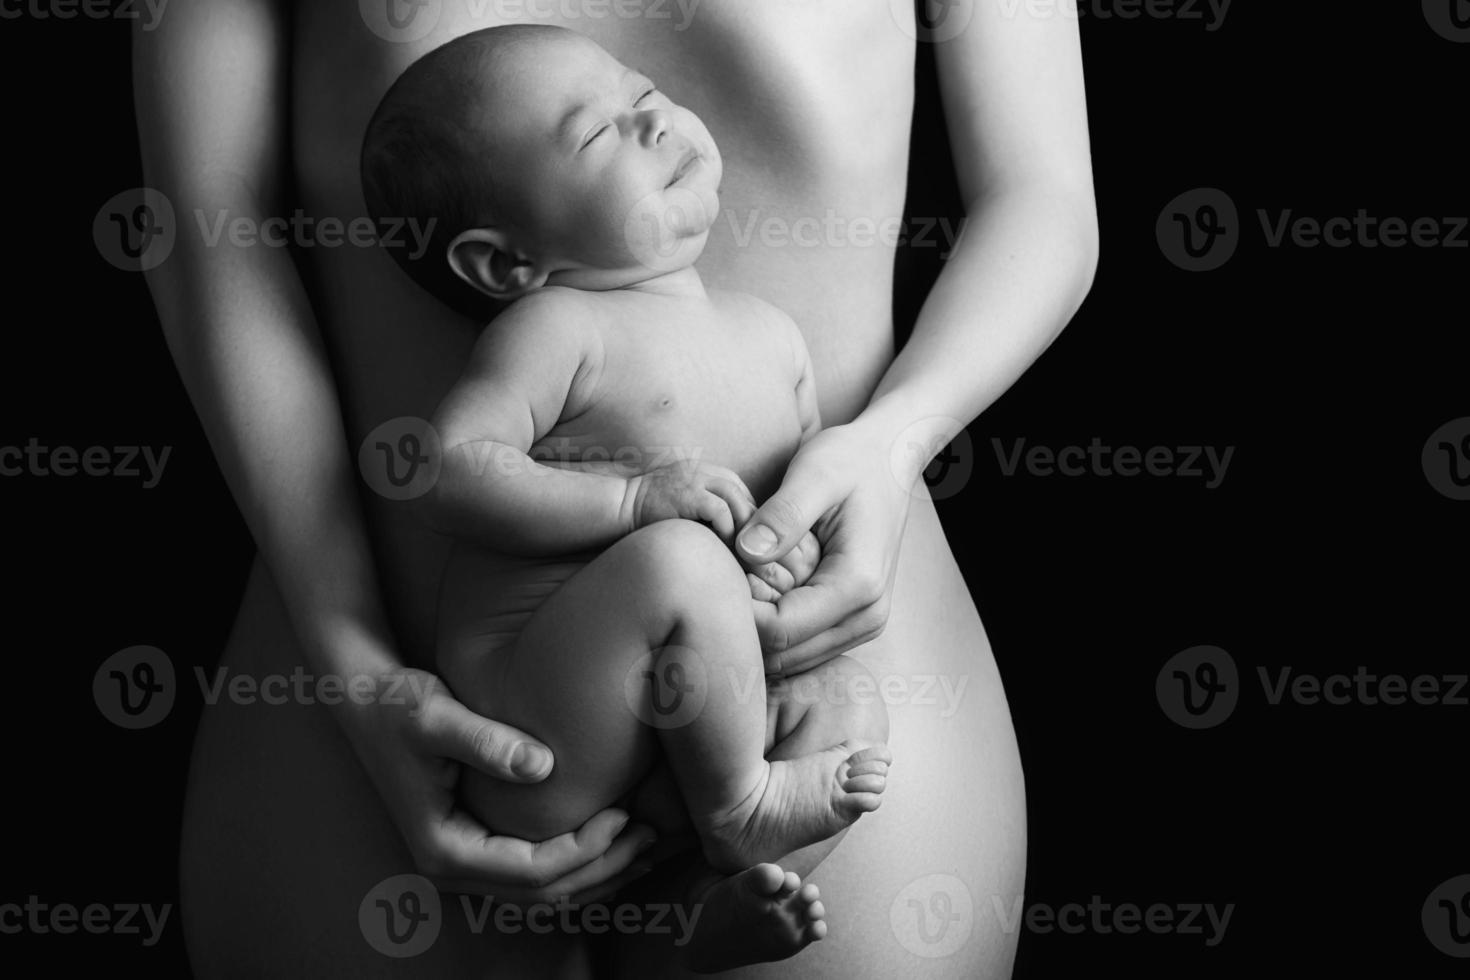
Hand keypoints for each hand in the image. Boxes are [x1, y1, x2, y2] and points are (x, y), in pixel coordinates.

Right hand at [342, 665, 657, 901]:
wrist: (364, 698)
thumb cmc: (397, 704)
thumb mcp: (435, 715)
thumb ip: (486, 741)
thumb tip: (542, 766)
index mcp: (443, 848)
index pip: (530, 871)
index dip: (585, 850)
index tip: (625, 815)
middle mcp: (451, 868)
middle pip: (543, 894)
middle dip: (604, 870)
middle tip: (654, 837)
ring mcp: (462, 861)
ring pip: (542, 893)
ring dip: (597, 875)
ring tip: (648, 846)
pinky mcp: (474, 844)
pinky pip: (533, 873)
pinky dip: (577, 863)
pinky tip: (614, 839)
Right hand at [624, 460, 756, 542]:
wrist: (619, 507)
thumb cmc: (650, 517)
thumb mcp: (686, 509)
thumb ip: (707, 515)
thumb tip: (736, 539)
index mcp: (705, 473)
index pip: (742, 493)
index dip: (750, 518)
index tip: (750, 541)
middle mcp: (704, 471)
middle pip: (744, 494)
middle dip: (752, 522)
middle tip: (755, 548)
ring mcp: (695, 479)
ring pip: (736, 499)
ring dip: (743, 527)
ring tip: (744, 550)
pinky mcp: (687, 493)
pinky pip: (719, 510)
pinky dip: (727, 528)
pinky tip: (725, 546)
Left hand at [735, 421, 914, 675]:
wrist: (889, 459)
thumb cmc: (851, 460)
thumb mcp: (815, 472)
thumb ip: (783, 514)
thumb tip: (745, 554)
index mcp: (858, 585)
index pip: (781, 630)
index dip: (737, 613)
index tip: (711, 578)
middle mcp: (868, 616)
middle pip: (785, 655)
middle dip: (745, 627)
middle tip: (718, 583)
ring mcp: (864, 625)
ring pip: (791, 658)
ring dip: (759, 631)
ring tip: (739, 583)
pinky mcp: (853, 622)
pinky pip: (803, 645)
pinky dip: (775, 628)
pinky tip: (759, 591)